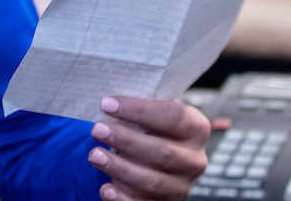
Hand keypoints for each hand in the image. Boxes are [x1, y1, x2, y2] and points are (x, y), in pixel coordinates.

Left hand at [87, 96, 210, 200]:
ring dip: (119, 168)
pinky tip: (106, 190)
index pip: (172, 117)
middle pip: (162, 152)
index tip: (106, 104)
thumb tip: (108, 100)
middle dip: (125, 140)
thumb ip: (140, 104)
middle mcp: (194, 160)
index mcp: (196, 128)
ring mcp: (181, 186)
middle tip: (96, 129)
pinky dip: (123, 198)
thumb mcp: (152, 111)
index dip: (138, 110)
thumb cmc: (152, 127)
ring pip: (152, 181)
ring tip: (94, 155)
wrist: (158, 155)